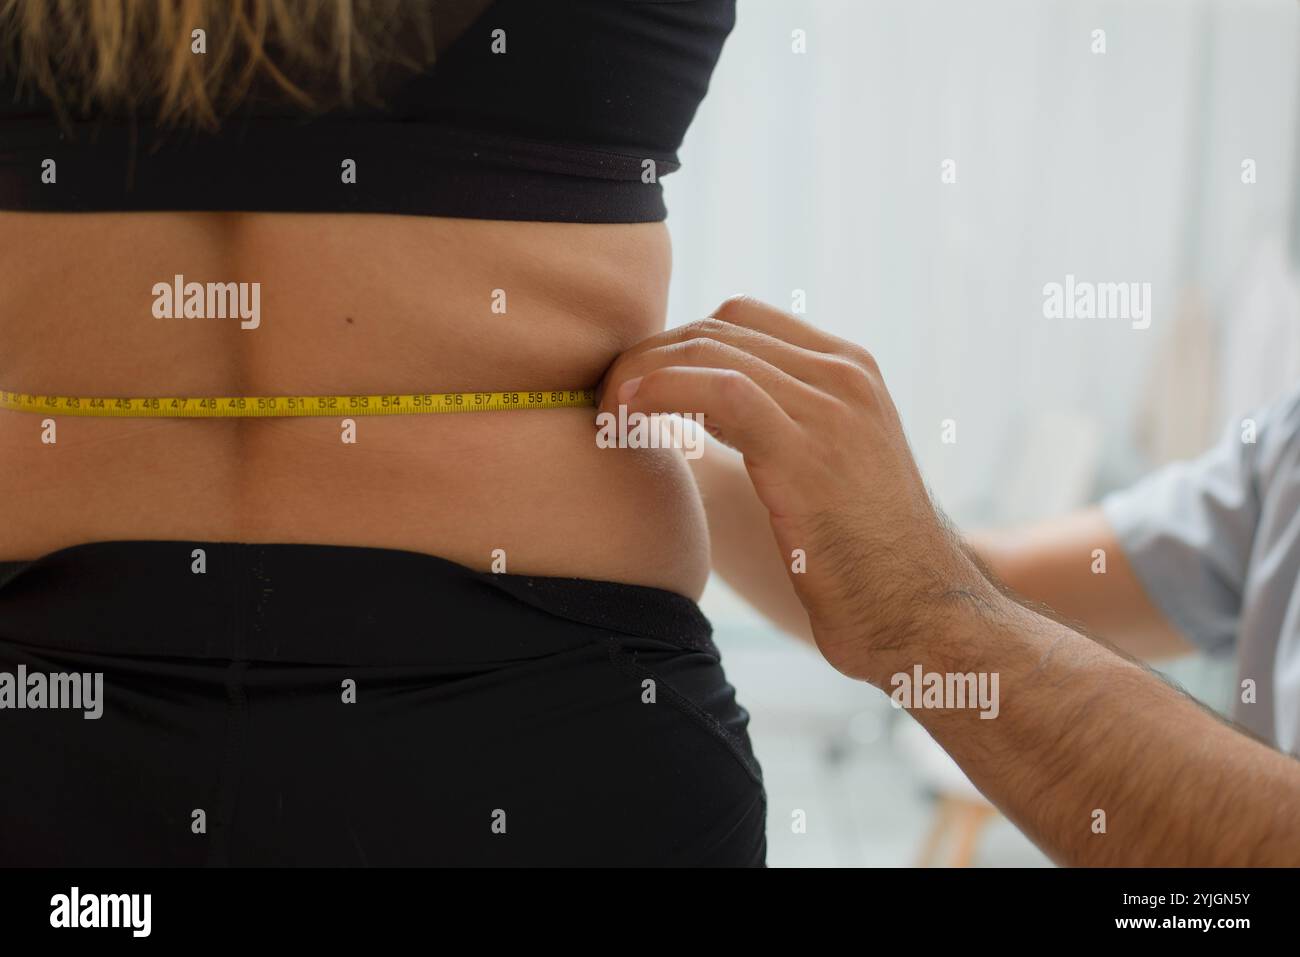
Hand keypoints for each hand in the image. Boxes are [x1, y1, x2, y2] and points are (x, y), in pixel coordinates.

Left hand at [597, 296, 995, 682]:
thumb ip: (774, 432)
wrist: (922, 614)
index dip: (675, 344)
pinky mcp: (808, 449)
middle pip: (716, 330)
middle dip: (648, 358)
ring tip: (607, 415)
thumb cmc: (863, 564)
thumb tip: (694, 426)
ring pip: (709, 352)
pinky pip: (716, 390)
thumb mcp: (825, 473)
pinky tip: (627, 418)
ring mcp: (831, 406)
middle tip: (607, 404)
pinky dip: (660, 391)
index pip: (740, 320)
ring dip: (641, 374)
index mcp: (850, 371)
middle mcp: (844, 375)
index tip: (635, 388)